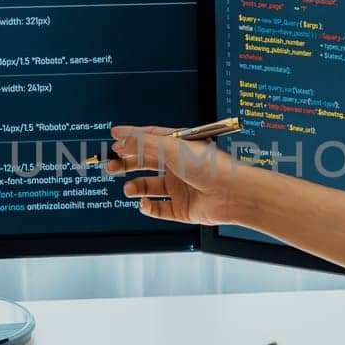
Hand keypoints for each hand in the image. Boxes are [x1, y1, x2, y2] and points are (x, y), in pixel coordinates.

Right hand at [105, 125, 253, 224]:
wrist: (233, 193)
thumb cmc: (210, 165)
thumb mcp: (172, 147)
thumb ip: (143, 143)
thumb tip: (120, 140)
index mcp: (179, 146)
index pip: (150, 138)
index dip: (131, 137)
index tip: (113, 136)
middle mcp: (179, 166)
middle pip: (146, 163)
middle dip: (127, 163)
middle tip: (111, 166)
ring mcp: (181, 187)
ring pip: (150, 186)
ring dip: (136, 186)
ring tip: (129, 188)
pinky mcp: (182, 208)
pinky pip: (159, 209)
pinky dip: (149, 207)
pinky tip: (145, 203)